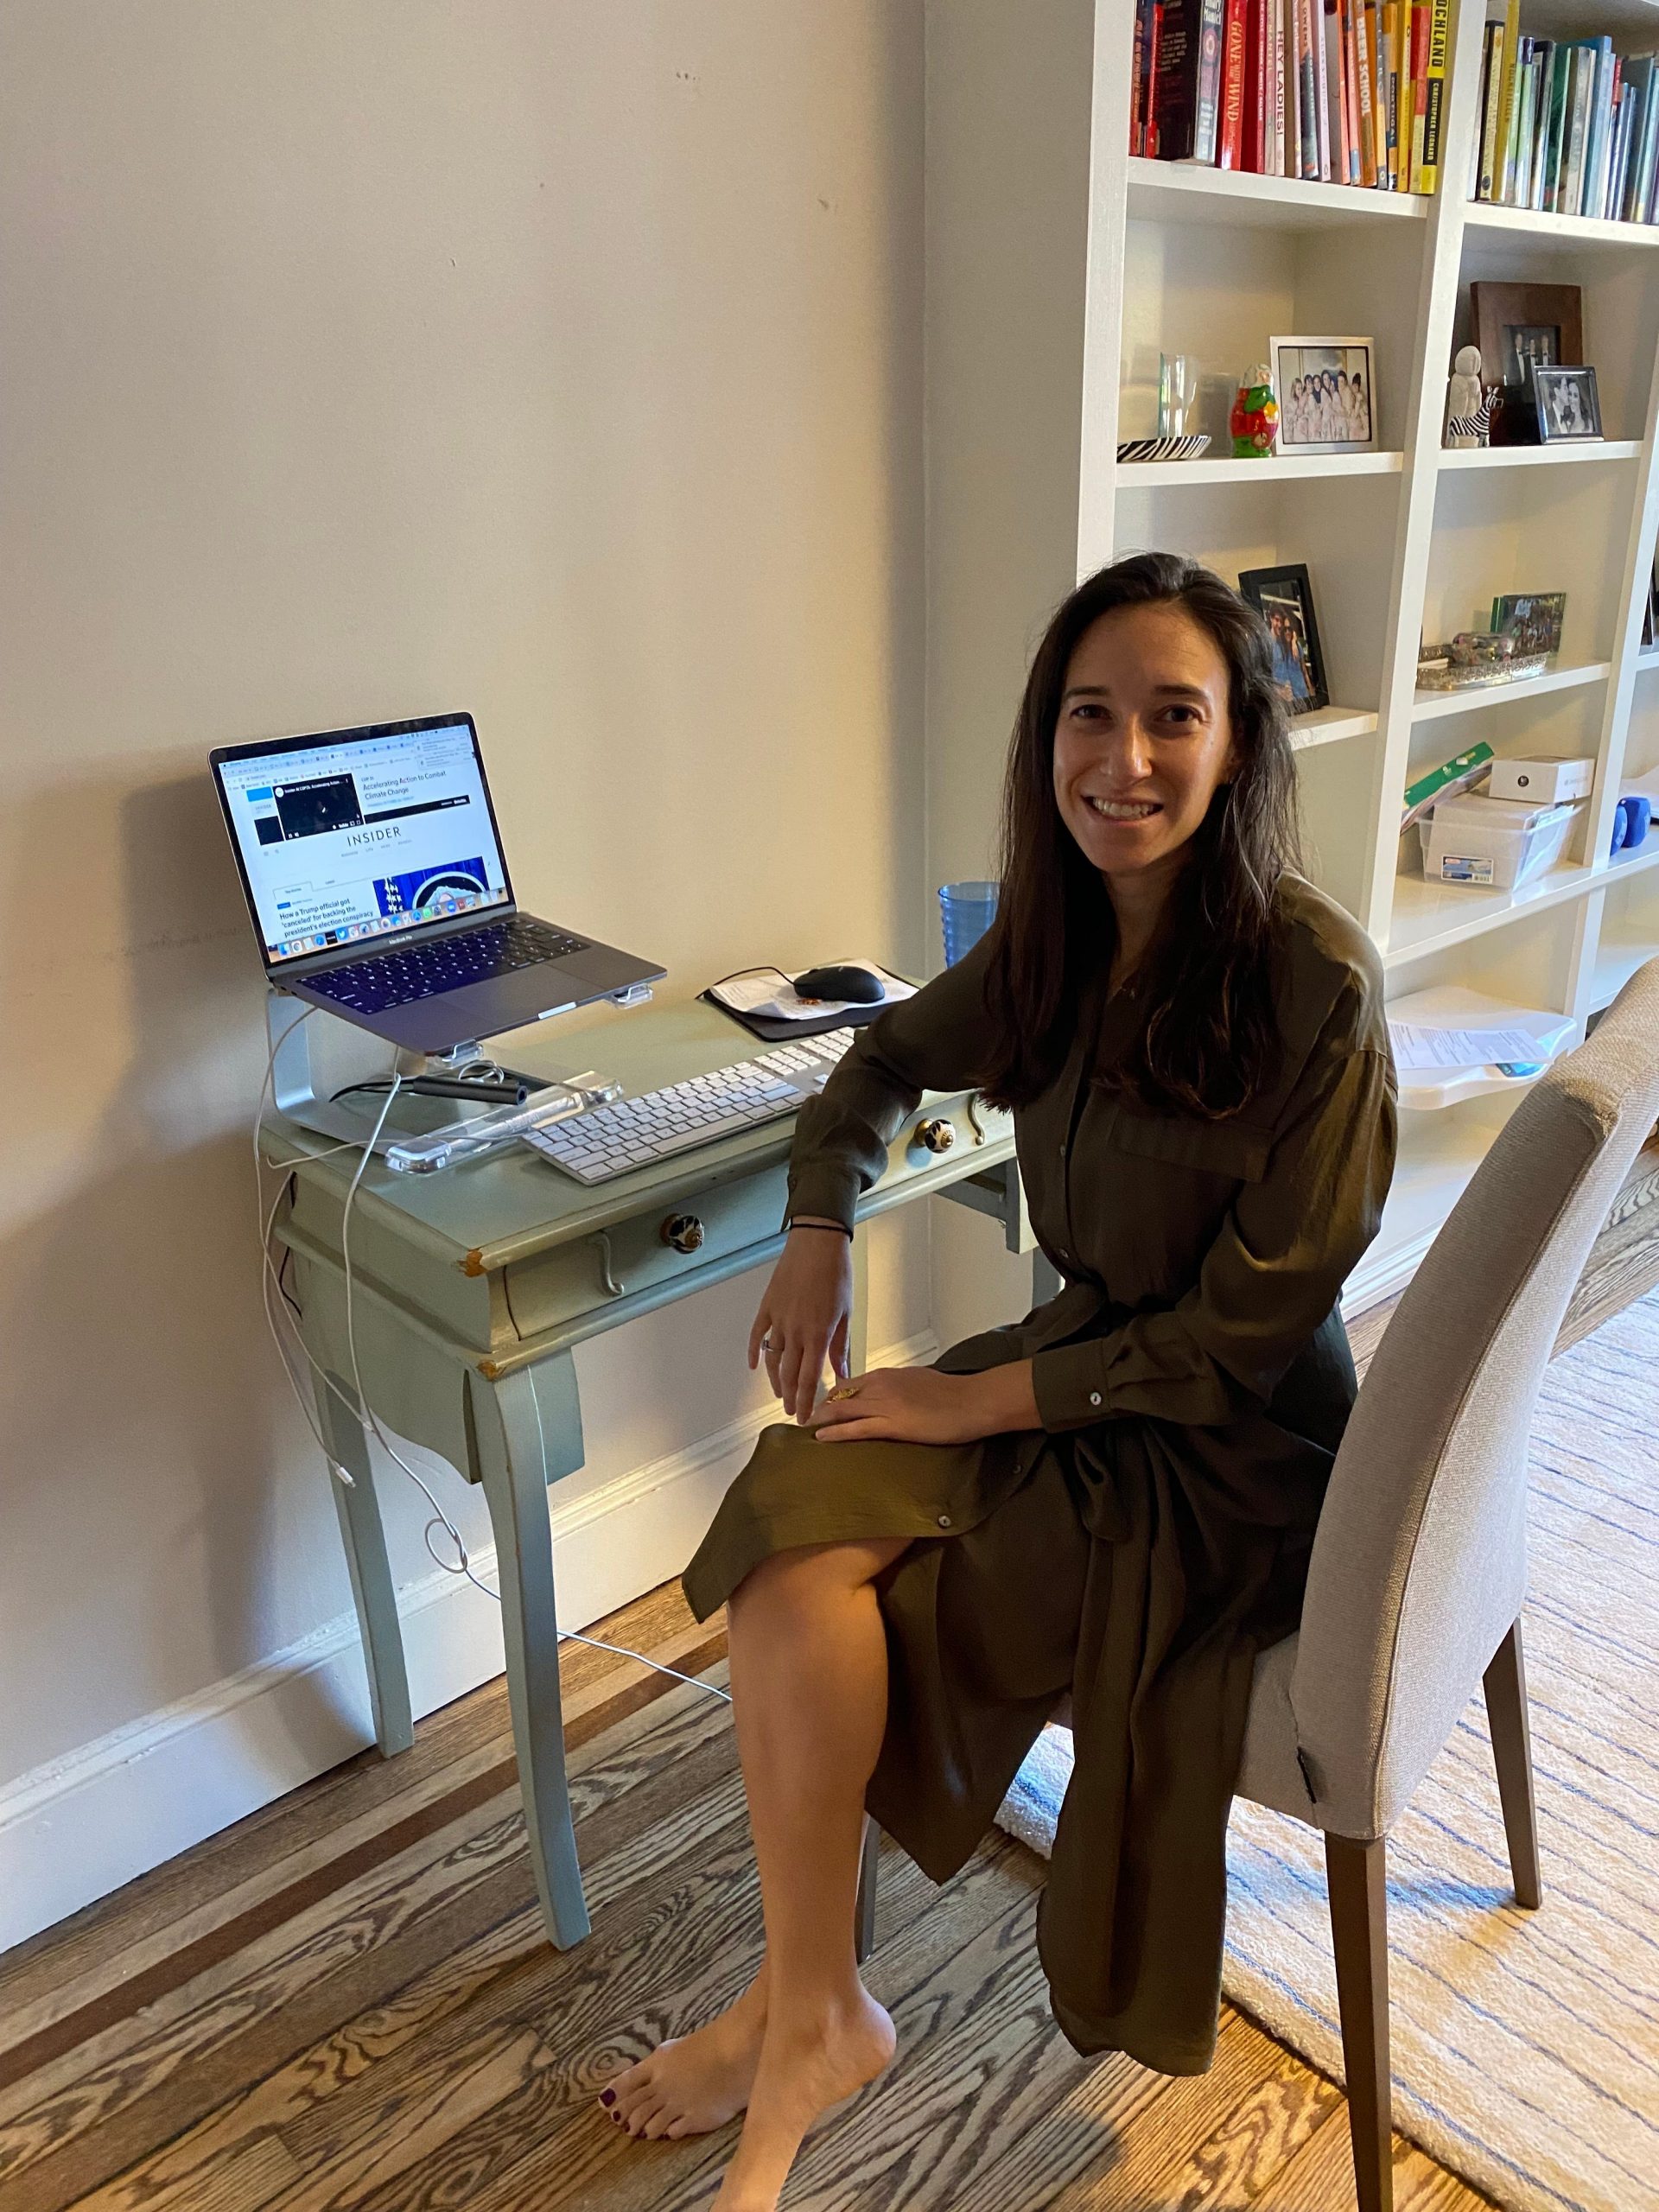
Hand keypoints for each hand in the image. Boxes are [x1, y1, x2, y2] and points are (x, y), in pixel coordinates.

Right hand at [749, 1222, 854, 1421]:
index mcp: (818, 1334)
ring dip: (775, 1380)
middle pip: (790, 1374)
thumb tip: (844, 1373)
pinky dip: (755, 1352)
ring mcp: (778, 1319)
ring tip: (779, 1394)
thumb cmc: (837, 1274)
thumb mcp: (846, 1312)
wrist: (817, 1243)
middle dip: (791, 1397)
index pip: (810, 1378)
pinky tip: (755, 1366)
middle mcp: (796, 1331)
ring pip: (773, 1359)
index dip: (806, 1401)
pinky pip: (757, 1335)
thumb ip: (842, 1346)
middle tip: (792, 1413)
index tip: (805, 1418)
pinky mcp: (768, 1307)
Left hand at [806, 1360, 1038, 1445]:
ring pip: (842, 1410)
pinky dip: (835, 1432)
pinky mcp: (893, 1424)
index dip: (834, 1396)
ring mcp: (885, 1404)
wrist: (974, 1401)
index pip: (851, 1383)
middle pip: (840, 1395)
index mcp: (888, 1374)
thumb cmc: (955, 1394)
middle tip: (805, 1418)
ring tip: (806, 1429)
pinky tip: (821, 1437)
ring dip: (821, 1419)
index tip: (822, 1405)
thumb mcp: (921, 1382)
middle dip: (820, 1407)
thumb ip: (901, 1387)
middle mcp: (881, 1385)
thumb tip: (893, 1396)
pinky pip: (856, 1428)